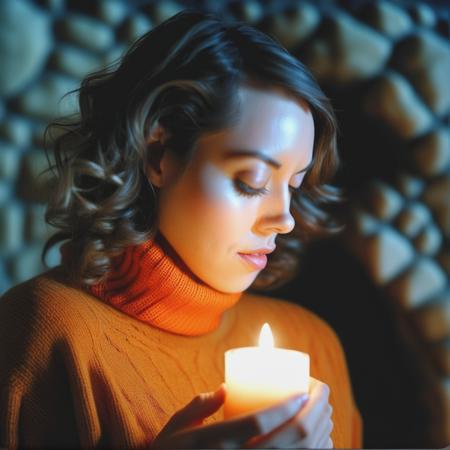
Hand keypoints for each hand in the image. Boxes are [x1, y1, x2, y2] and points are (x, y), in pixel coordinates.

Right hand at [150, 378, 332, 448]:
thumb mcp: (178, 427)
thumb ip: (199, 406)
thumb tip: (226, 388)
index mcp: (217, 442)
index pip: (259, 422)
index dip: (287, 404)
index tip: (302, 388)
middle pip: (291, 437)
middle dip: (315, 410)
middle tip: (321, 390)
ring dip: (321, 430)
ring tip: (324, 409)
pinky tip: (321, 439)